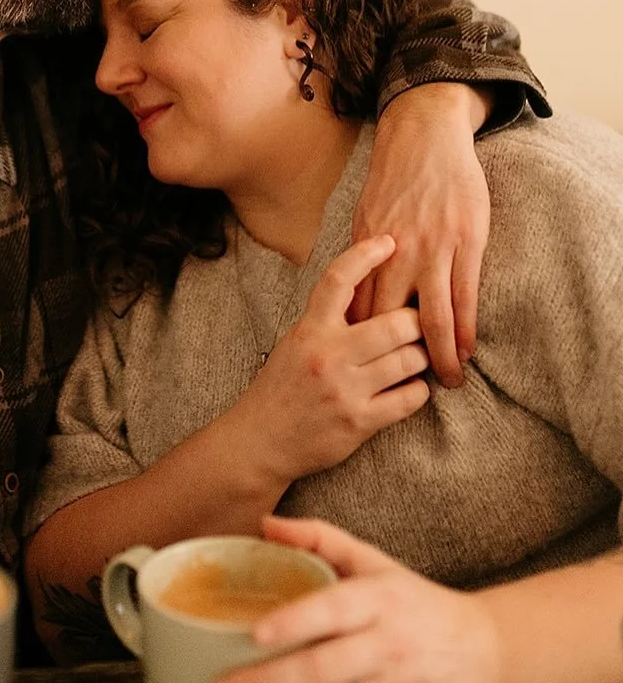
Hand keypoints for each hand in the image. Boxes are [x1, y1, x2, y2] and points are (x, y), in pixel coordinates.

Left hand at [214, 515, 501, 682]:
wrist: (489, 654)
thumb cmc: (417, 603)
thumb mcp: (375, 563)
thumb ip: (320, 538)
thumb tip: (264, 524)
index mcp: (378, 600)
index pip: (333, 609)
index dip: (295, 621)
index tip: (254, 632)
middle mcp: (387, 647)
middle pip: (322, 669)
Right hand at [225, 235, 429, 486]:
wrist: (260, 440)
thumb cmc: (281, 387)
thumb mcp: (296, 342)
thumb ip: (327, 319)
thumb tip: (367, 288)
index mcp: (310, 329)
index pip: (339, 279)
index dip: (366, 254)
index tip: (389, 241)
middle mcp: (328, 355)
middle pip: (395, 323)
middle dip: (417, 322)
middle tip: (419, 324)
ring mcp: (345, 389)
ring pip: (410, 360)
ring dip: (422, 357)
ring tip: (418, 357)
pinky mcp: (359, 422)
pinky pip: (410, 399)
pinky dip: (419, 390)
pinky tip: (411, 387)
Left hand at [351, 84, 490, 386]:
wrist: (424, 136)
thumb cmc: (395, 178)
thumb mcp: (366, 215)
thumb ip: (364, 255)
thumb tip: (354, 292)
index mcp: (368, 249)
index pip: (360, 309)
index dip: (364, 344)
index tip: (366, 370)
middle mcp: (396, 254)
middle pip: (391, 321)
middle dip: (398, 360)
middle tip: (407, 388)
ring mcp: (433, 250)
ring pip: (433, 318)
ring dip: (440, 356)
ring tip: (447, 382)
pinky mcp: (465, 244)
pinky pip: (465, 297)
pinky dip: (465, 330)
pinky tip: (466, 351)